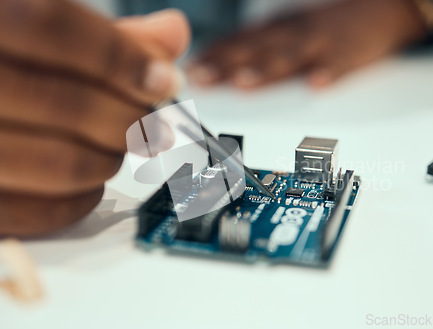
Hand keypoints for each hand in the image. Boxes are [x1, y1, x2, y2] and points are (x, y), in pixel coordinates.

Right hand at [0, 0, 189, 235]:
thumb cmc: (5, 61)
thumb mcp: (39, 25)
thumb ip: (107, 32)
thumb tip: (173, 34)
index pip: (52, 27)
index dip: (122, 58)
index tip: (165, 81)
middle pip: (65, 103)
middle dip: (131, 118)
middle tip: (154, 125)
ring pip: (59, 164)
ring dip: (110, 160)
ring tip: (117, 150)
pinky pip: (35, 213)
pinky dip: (80, 201)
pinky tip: (90, 183)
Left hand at [187, 0, 426, 88]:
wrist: (379, 10)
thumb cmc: (326, 28)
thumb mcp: (288, 31)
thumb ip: (259, 47)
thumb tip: (221, 65)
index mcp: (278, 32)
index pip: (240, 44)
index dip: (214, 57)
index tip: (190, 72)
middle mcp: (293, 34)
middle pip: (256, 50)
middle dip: (227, 64)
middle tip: (202, 78)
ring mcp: (321, 42)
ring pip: (291, 55)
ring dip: (267, 69)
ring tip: (245, 83)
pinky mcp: (350, 52)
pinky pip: (341, 62)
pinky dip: (330, 72)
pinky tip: (316, 85)